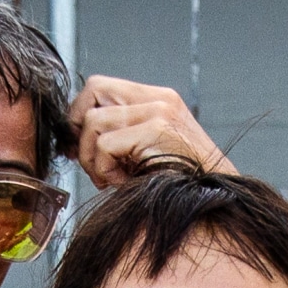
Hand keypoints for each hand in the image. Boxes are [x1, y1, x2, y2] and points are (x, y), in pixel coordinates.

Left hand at [69, 76, 223, 190]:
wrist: (216, 200)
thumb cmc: (179, 183)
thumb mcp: (144, 151)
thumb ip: (117, 135)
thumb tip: (70, 141)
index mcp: (156, 98)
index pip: (100, 86)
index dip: (79, 114)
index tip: (77, 146)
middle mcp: (158, 98)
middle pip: (93, 90)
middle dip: (78, 128)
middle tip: (87, 160)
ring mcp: (159, 112)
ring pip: (93, 122)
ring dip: (92, 158)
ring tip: (110, 177)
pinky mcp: (157, 130)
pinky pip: (105, 144)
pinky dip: (104, 169)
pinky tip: (122, 182)